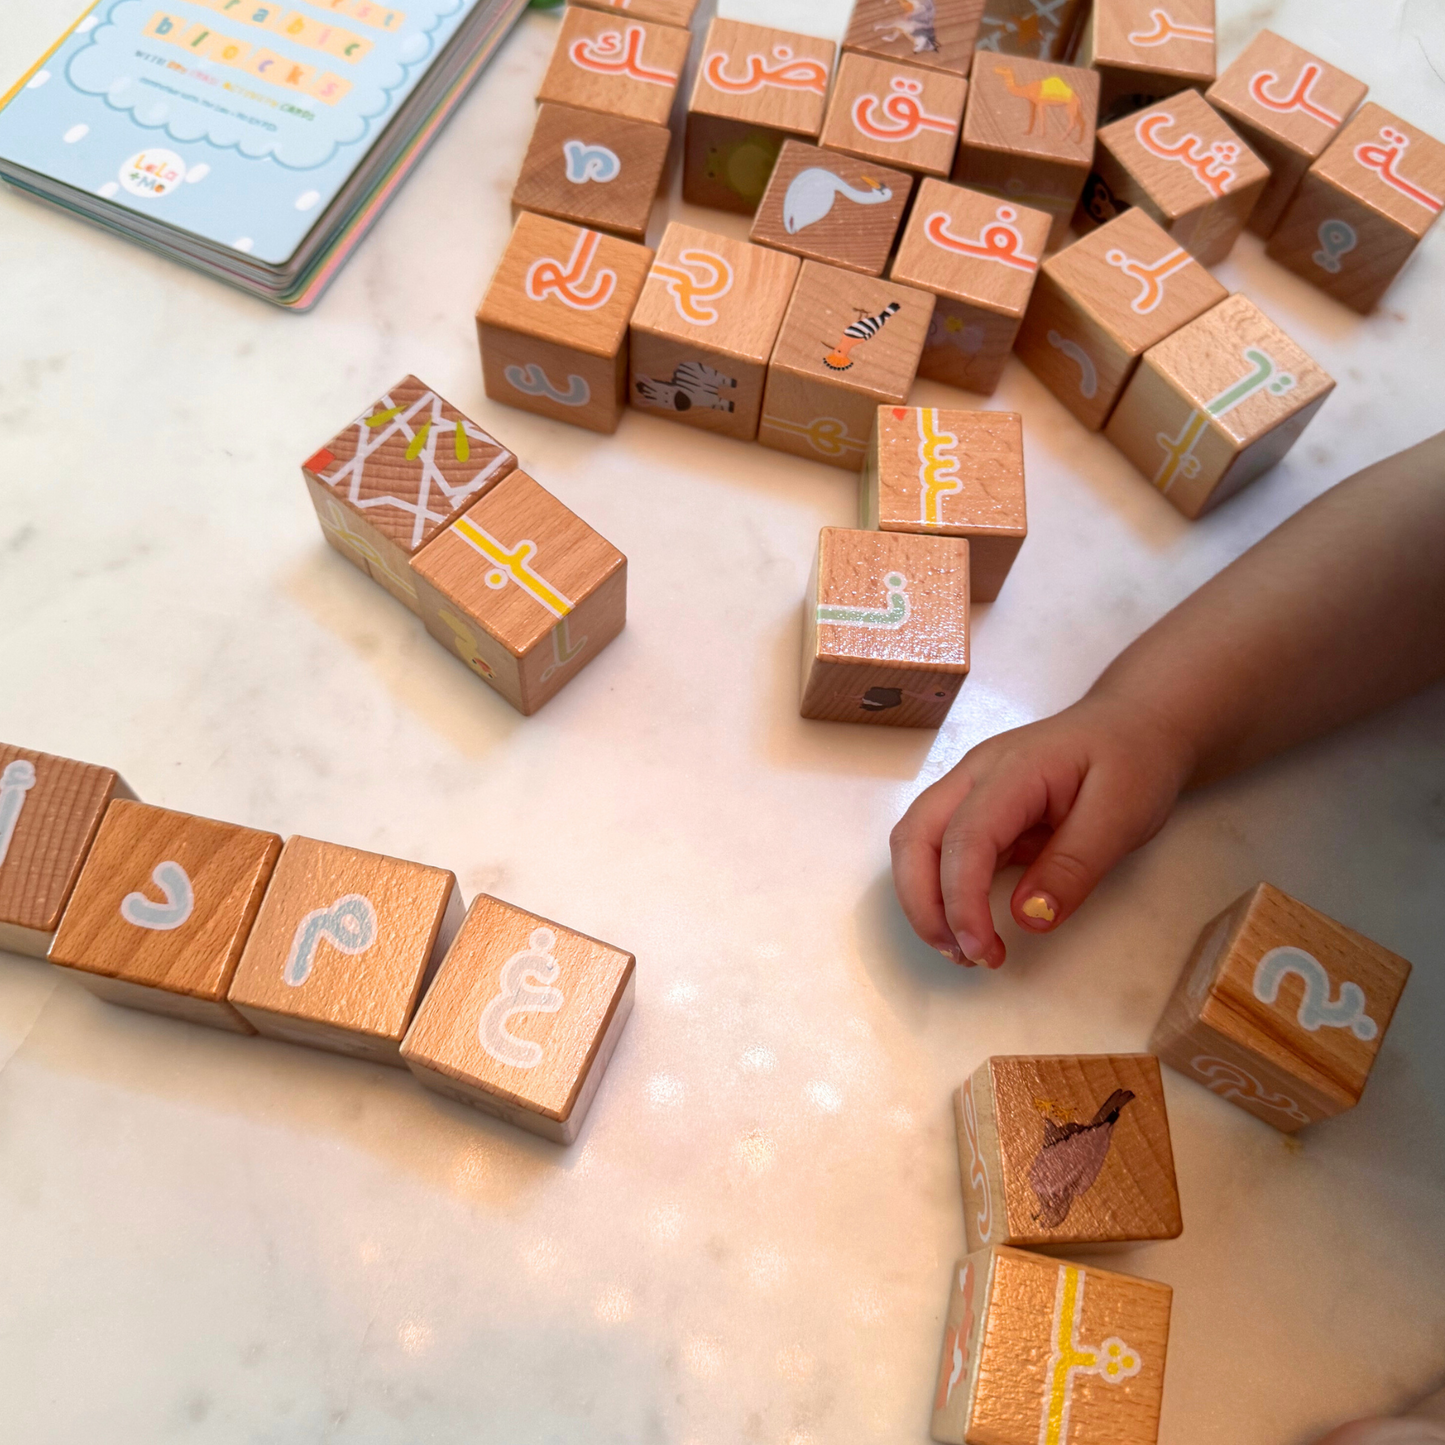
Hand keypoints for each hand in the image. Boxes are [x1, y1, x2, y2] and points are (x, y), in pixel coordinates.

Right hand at [889, 693, 1192, 967]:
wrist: (1135, 724)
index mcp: (1013, 770)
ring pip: (915, 843)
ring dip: (925, 899)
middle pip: (914, 837)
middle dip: (923, 903)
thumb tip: (1030, 916)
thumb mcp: (1123, 816)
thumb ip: (1074, 865)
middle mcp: (975, 775)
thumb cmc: (1132, 760)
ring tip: (963, 947)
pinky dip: (942, 890)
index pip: (966, 836)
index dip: (962, 900)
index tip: (983, 949)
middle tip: (962, 954)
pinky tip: (971, 921)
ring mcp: (969, 789)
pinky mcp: (975, 810)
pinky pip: (939, 849)